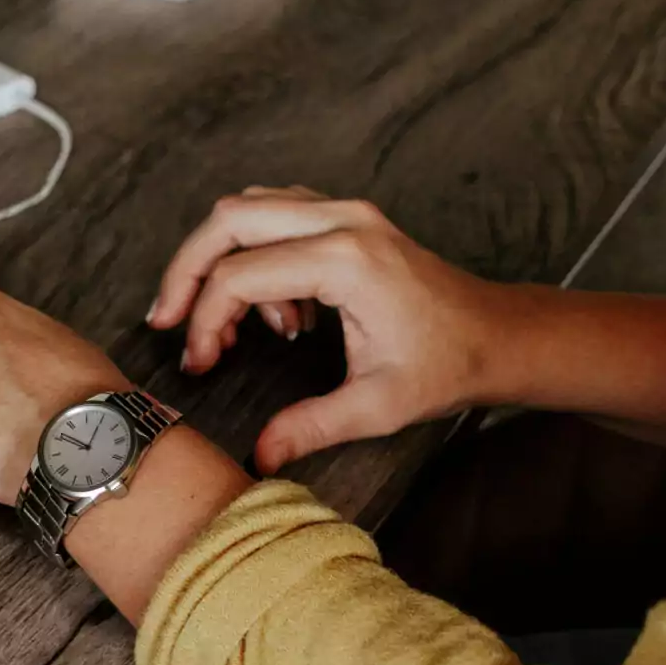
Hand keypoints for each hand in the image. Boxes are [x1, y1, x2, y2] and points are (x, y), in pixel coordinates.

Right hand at [147, 187, 503, 473]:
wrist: (496, 336)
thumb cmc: (446, 366)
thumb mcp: (377, 406)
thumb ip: (312, 426)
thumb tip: (260, 456)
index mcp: (347, 261)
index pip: (241, 274)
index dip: (205, 319)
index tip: (201, 362)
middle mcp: (343, 221)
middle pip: (230, 218)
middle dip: (188, 270)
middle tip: (169, 320)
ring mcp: (347, 212)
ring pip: (249, 208)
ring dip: (222, 260)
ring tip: (229, 327)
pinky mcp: (349, 218)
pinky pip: (277, 216)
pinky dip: (256, 255)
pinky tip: (278, 314)